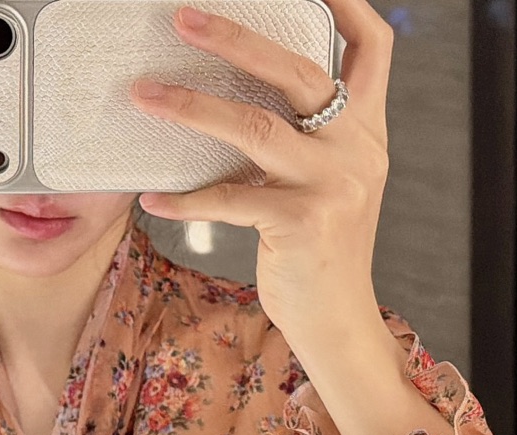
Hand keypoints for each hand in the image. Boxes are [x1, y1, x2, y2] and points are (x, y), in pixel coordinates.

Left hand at [131, 1, 455, 434]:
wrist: (338, 320)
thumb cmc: (321, 251)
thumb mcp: (328, 183)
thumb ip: (304, 140)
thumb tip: (239, 101)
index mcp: (365, 131)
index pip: (372, 48)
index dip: (346, 4)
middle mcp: (354, 149)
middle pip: (297, 71)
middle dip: (237, 38)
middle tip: (184, 19)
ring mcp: (330, 185)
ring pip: (255, 127)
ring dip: (192, 107)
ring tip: (145, 93)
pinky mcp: (301, 225)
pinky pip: (229, 200)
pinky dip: (186, 199)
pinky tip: (153, 195)